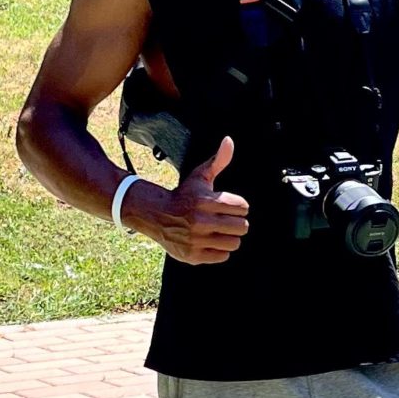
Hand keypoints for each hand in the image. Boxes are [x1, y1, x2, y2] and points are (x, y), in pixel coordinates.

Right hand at [129, 136, 249, 265]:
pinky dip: (220, 250)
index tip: (228, 205)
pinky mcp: (193, 255)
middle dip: (236, 222)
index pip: (243, 207)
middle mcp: (201, 222)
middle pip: (242, 226)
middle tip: (225, 219)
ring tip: (219, 231)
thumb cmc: (183, 195)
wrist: (155, 215)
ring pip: (235, 243)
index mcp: (205, 201)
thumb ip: (218, 161)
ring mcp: (196, 240)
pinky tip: (210, 241)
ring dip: (230, 237)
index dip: (238, 205)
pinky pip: (223, 256)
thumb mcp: (199, 177)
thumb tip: (229, 141)